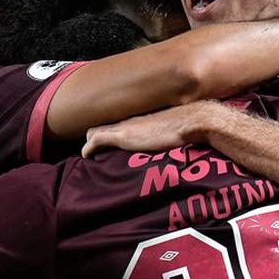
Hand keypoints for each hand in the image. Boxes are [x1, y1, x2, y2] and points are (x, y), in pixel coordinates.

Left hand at [82, 101, 221, 157]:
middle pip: (99, 125)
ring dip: (89, 144)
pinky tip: (87, 157)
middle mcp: (128, 121)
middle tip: (92, 154)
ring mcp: (124, 127)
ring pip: (93, 131)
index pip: (115, 124)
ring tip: (89, 158)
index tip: (103, 146)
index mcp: (138, 120)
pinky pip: (95, 140)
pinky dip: (88, 149)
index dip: (106, 134)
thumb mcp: (172, 131)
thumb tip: (171, 145)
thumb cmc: (187, 127)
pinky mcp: (122, 136)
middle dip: (93, 138)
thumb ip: (165, 135)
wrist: (191, 121)